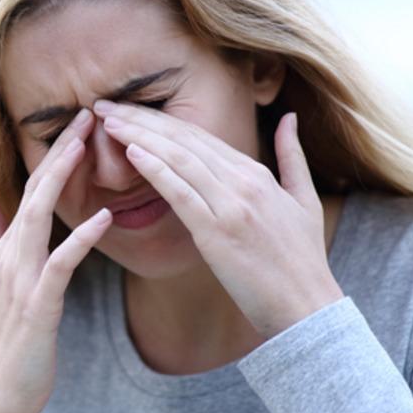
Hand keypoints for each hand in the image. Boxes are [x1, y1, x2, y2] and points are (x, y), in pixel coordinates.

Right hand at [0, 107, 114, 412]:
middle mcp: (11, 256)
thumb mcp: (4, 281)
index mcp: (9, 248)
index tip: (80, 122)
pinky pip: (59, 265)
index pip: (32, 190)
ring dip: (63, 179)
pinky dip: (80, 238)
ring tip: (87, 145)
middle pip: (35, 192)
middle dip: (60, 151)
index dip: (54, 155)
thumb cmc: (14, 338)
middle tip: (87, 113)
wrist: (3, 392)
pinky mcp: (38, 306)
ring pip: (39, 217)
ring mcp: (21, 279)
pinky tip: (103, 217)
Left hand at [91, 99, 343, 338]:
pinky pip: (180, 192)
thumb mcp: (305, 200)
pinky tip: (130, 151)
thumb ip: (293, 157)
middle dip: (140, 118)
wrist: (308, 307)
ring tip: (106, 120)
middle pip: (183, 139)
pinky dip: (154, 168)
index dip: (160, 119)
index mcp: (256, 173)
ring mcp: (231, 205)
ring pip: (177, 158)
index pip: (199, 136)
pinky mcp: (217, 232)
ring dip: (137, 135)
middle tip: (104, 105)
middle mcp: (243, 182)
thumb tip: (289, 117)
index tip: (129, 108)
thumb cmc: (303, 260)